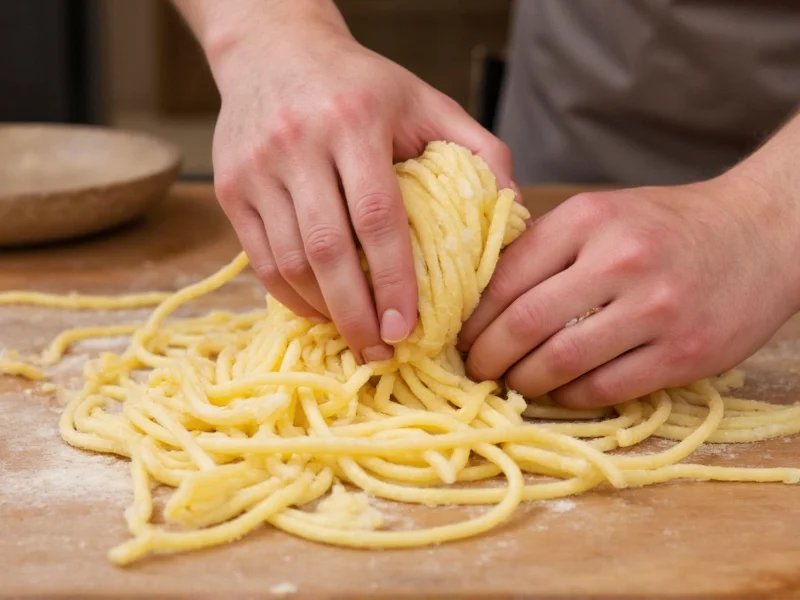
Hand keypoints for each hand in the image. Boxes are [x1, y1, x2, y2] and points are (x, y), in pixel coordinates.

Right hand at [206, 4, 512, 362]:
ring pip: (287, 261)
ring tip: (355, 337)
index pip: (377, 216)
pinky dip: (290, 295)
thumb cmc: (359, 83)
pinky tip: (319, 310)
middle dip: (355, 313)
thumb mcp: (424, 99)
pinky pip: (259, 258)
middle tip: (380, 354)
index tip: (407, 328)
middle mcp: (297, 143)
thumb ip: (478, 148)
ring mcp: (255, 168)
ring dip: (323, 310)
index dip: (393, 280)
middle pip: (326, 248)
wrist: (272, 48)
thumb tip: (516, 209)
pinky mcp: (229, 188)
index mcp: (354, 121)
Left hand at [458, 173, 799, 407]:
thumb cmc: (667, 226)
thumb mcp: (603, 214)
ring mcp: (655, 309)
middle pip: (525, 324)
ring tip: (512, 383)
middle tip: (476, 369)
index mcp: (589, 219)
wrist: (760, 233)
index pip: (506, 277)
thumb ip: (547, 247)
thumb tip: (481, 296)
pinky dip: (570, 397)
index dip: (473, 318)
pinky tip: (560, 392)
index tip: (459, 337)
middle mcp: (620, 260)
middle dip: (487, 357)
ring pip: (560, 362)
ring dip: (524, 382)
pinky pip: (605, 388)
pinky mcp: (684, 352)